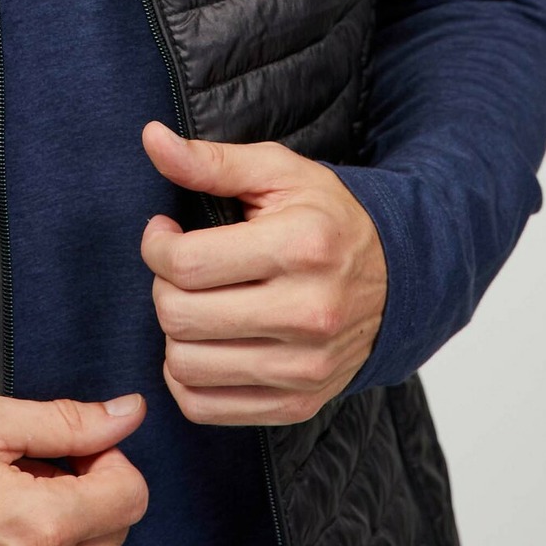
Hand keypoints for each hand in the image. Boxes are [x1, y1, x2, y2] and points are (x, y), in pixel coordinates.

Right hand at [0, 389, 149, 545]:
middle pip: (120, 527)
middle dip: (93, 489)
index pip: (132, 493)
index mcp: (46, 522)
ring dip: (77, 525)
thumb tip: (129, 412)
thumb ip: (67, 419)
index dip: (108, 458)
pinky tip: (19, 533)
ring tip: (24, 503)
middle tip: (42, 471)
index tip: (71, 449)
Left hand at [139, 119, 386, 425]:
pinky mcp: (298, 404)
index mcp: (301, 246)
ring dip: (173, 333)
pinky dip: (187, 378)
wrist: (395, 276)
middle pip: (180, 316)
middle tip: (180, 267)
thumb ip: (210, 161)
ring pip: (186, 367)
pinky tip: (204, 343)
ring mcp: (305, 368)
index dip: (156, 245)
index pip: (187, 263)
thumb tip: (150, 138)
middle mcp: (307, 313)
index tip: (164, 233)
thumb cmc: (325, 216)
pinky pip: (205, 408)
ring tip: (194, 303)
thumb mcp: (276, 172)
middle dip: (162, 286)